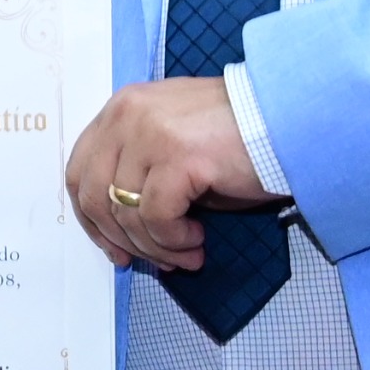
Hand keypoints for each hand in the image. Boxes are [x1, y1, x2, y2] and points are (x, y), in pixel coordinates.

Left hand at [65, 77, 272, 274]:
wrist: (290, 120)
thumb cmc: (239, 139)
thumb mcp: (172, 145)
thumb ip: (139, 171)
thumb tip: (120, 231)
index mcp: (120, 110)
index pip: (79, 172)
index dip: (92, 220)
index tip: (116, 249)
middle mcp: (126, 115)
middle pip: (95, 196)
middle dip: (122, 240)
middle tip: (156, 260)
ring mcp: (149, 132)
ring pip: (125, 212)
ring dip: (156, 247)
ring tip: (186, 255)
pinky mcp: (177, 156)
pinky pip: (156, 217)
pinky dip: (174, 239)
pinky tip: (197, 240)